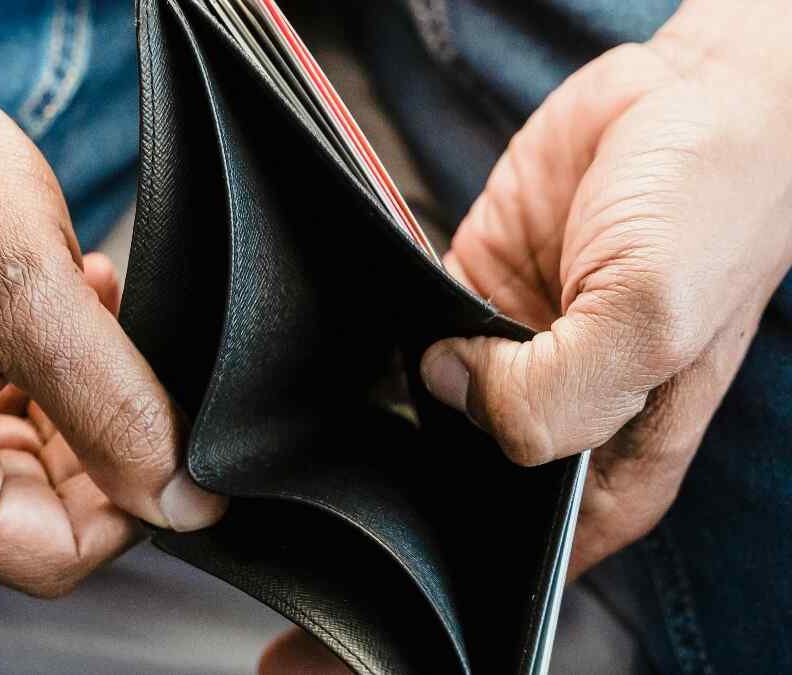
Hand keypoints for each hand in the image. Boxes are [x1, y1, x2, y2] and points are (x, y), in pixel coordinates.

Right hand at [0, 0, 225, 596]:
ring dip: (61, 399)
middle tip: (110, 337)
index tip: (165, 428)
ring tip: (75, 303)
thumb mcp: (34, 295)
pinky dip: (17, 382)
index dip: (131, 501)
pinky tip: (34, 312)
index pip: (53, 555)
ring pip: (5, 469)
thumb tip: (183, 503)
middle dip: (92, 434)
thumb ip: (117, 412)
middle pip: (28, 515)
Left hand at [419, 35, 791, 580]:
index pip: (538, 545)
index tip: (420, 533)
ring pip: (433, 399)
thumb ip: (551, 389)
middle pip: (470, 472)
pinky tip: (389, 312)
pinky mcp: (476, 285)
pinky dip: (396, 320)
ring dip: (405, 386)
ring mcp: (514, 349)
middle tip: (384, 443)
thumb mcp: (648, 319)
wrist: (693, 94)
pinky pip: (414, 323)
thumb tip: (448, 387)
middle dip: (428, 462)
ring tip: (386, 369)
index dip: (479, 549)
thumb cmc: (708, 210)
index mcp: (621, 453)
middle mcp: (561, 409)